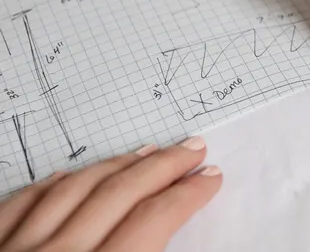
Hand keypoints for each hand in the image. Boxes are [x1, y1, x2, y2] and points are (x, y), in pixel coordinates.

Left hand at [0, 137, 220, 251]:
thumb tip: (171, 230)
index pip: (154, 219)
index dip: (188, 195)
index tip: (210, 178)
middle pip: (120, 194)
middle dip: (164, 167)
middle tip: (192, 148)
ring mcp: (15, 250)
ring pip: (71, 190)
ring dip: (115, 166)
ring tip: (146, 152)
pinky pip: (19, 204)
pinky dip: (49, 185)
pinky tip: (68, 174)